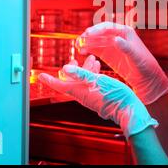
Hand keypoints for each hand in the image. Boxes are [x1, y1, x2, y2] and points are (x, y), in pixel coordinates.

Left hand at [38, 63, 157, 137]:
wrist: (127, 108)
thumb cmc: (112, 95)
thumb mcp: (96, 81)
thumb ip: (81, 74)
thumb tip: (64, 68)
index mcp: (79, 92)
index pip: (60, 86)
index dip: (50, 80)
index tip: (40, 76)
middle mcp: (83, 95)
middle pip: (72, 82)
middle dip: (72, 69)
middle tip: (73, 59)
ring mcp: (91, 96)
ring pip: (84, 81)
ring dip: (85, 69)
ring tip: (91, 58)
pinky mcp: (99, 96)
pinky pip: (92, 84)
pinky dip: (93, 74)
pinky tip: (98, 67)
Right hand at [76, 22, 167, 104]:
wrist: (147, 79)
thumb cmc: (145, 66)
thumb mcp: (136, 57)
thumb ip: (126, 48)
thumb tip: (116, 39)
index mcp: (126, 32)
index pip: (108, 27)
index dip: (97, 29)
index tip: (88, 34)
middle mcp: (118, 36)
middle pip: (100, 32)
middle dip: (89, 35)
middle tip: (80, 40)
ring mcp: (112, 45)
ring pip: (96, 40)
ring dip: (87, 41)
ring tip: (78, 46)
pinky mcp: (108, 55)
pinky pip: (96, 49)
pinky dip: (89, 49)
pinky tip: (81, 52)